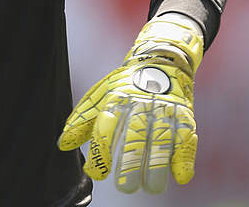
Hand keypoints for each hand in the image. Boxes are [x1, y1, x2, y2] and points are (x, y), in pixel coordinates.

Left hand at [57, 14, 204, 193]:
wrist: (162, 61)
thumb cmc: (125, 84)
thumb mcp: (100, 95)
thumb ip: (82, 120)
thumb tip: (62, 144)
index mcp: (116, 99)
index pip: (106, 127)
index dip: (100, 151)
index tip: (96, 173)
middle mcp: (140, 105)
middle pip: (135, 136)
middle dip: (130, 163)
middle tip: (125, 188)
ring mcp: (164, 110)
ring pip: (161, 140)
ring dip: (157, 165)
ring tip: (151, 188)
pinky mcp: (184, 115)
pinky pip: (186, 138)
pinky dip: (185, 157)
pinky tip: (180, 177)